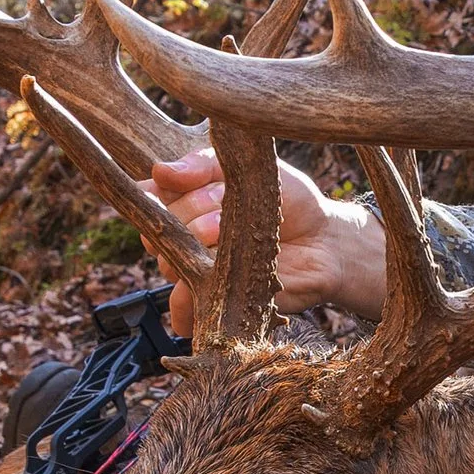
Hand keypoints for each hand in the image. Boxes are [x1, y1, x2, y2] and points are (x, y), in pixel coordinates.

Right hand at [149, 149, 386, 331]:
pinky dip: (189, 301)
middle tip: (223, 208)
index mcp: (187, 201)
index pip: (149, 196)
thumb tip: (161, 171)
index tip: (192, 183)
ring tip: (228, 237)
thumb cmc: (289, 201)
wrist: (324, 242)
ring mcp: (199, 271)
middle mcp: (186, 238)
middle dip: (190, 213)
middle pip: (159, 230)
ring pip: (169, 266)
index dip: (162, 191)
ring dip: (197, 249)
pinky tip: (212, 284)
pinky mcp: (214, 303)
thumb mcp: (250, 169)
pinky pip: (182, 309)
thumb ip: (206, 164)